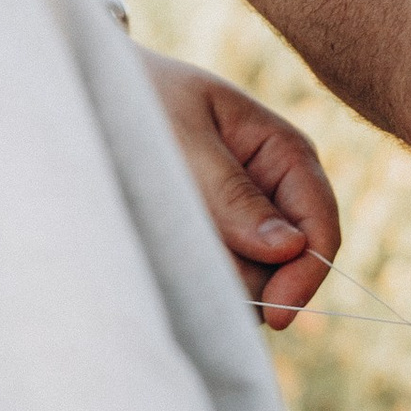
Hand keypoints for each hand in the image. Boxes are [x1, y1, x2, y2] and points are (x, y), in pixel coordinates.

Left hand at [139, 46, 339, 324]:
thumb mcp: (184, 138)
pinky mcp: (211, 247)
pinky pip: (213, 282)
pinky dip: (187, 278)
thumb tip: (289, 248)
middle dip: (243, 277)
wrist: (91, 95)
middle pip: (285, 267)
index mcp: (287, 156)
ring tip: (157, 239)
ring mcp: (245, 225)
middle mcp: (275, 195)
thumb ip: (231, 195)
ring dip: (207, 277)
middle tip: (180, 259)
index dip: (305, 276)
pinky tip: (156, 250)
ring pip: (248, 282)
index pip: (320, 228)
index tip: (275, 315)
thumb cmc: (142, 99)